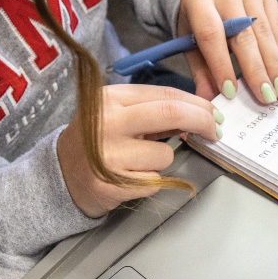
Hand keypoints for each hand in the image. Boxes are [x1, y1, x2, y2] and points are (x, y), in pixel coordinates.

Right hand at [57, 84, 221, 217]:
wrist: (61, 175)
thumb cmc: (97, 142)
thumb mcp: (119, 114)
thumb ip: (153, 111)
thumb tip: (199, 114)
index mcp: (110, 98)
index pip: (166, 95)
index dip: (198, 105)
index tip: (214, 114)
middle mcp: (107, 122)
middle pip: (172, 114)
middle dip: (203, 122)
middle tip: (216, 131)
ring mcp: (108, 154)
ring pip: (166, 154)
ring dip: (163, 160)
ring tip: (139, 161)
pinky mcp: (112, 183)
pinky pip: (155, 180)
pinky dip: (150, 180)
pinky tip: (130, 176)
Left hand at [177, 0, 277, 103]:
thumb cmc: (196, 23)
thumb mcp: (189, 44)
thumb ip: (200, 71)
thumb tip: (208, 101)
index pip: (211, 34)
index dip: (222, 65)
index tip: (232, 92)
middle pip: (243, 34)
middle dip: (256, 70)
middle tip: (265, 97)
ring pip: (264, 32)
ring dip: (273, 66)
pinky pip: (276, 28)